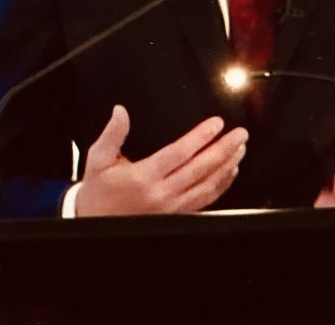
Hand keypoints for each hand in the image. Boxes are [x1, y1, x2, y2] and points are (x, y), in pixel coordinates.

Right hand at [75, 105, 247, 216]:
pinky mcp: (176, 215)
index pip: (180, 153)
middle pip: (200, 169)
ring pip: (207, 186)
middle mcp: (161, 193)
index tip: (216, 124)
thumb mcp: (97, 159)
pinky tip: (229, 173)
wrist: (94, 222)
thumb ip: (112, 134)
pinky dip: (221, 186)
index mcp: (143, 177)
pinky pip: (205, 201)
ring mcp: (171, 207)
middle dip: (223, 149)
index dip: (200, 137)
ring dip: (226, 166)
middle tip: (240, 134)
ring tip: (239, 149)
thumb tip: (120, 112)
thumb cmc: (98, 191)